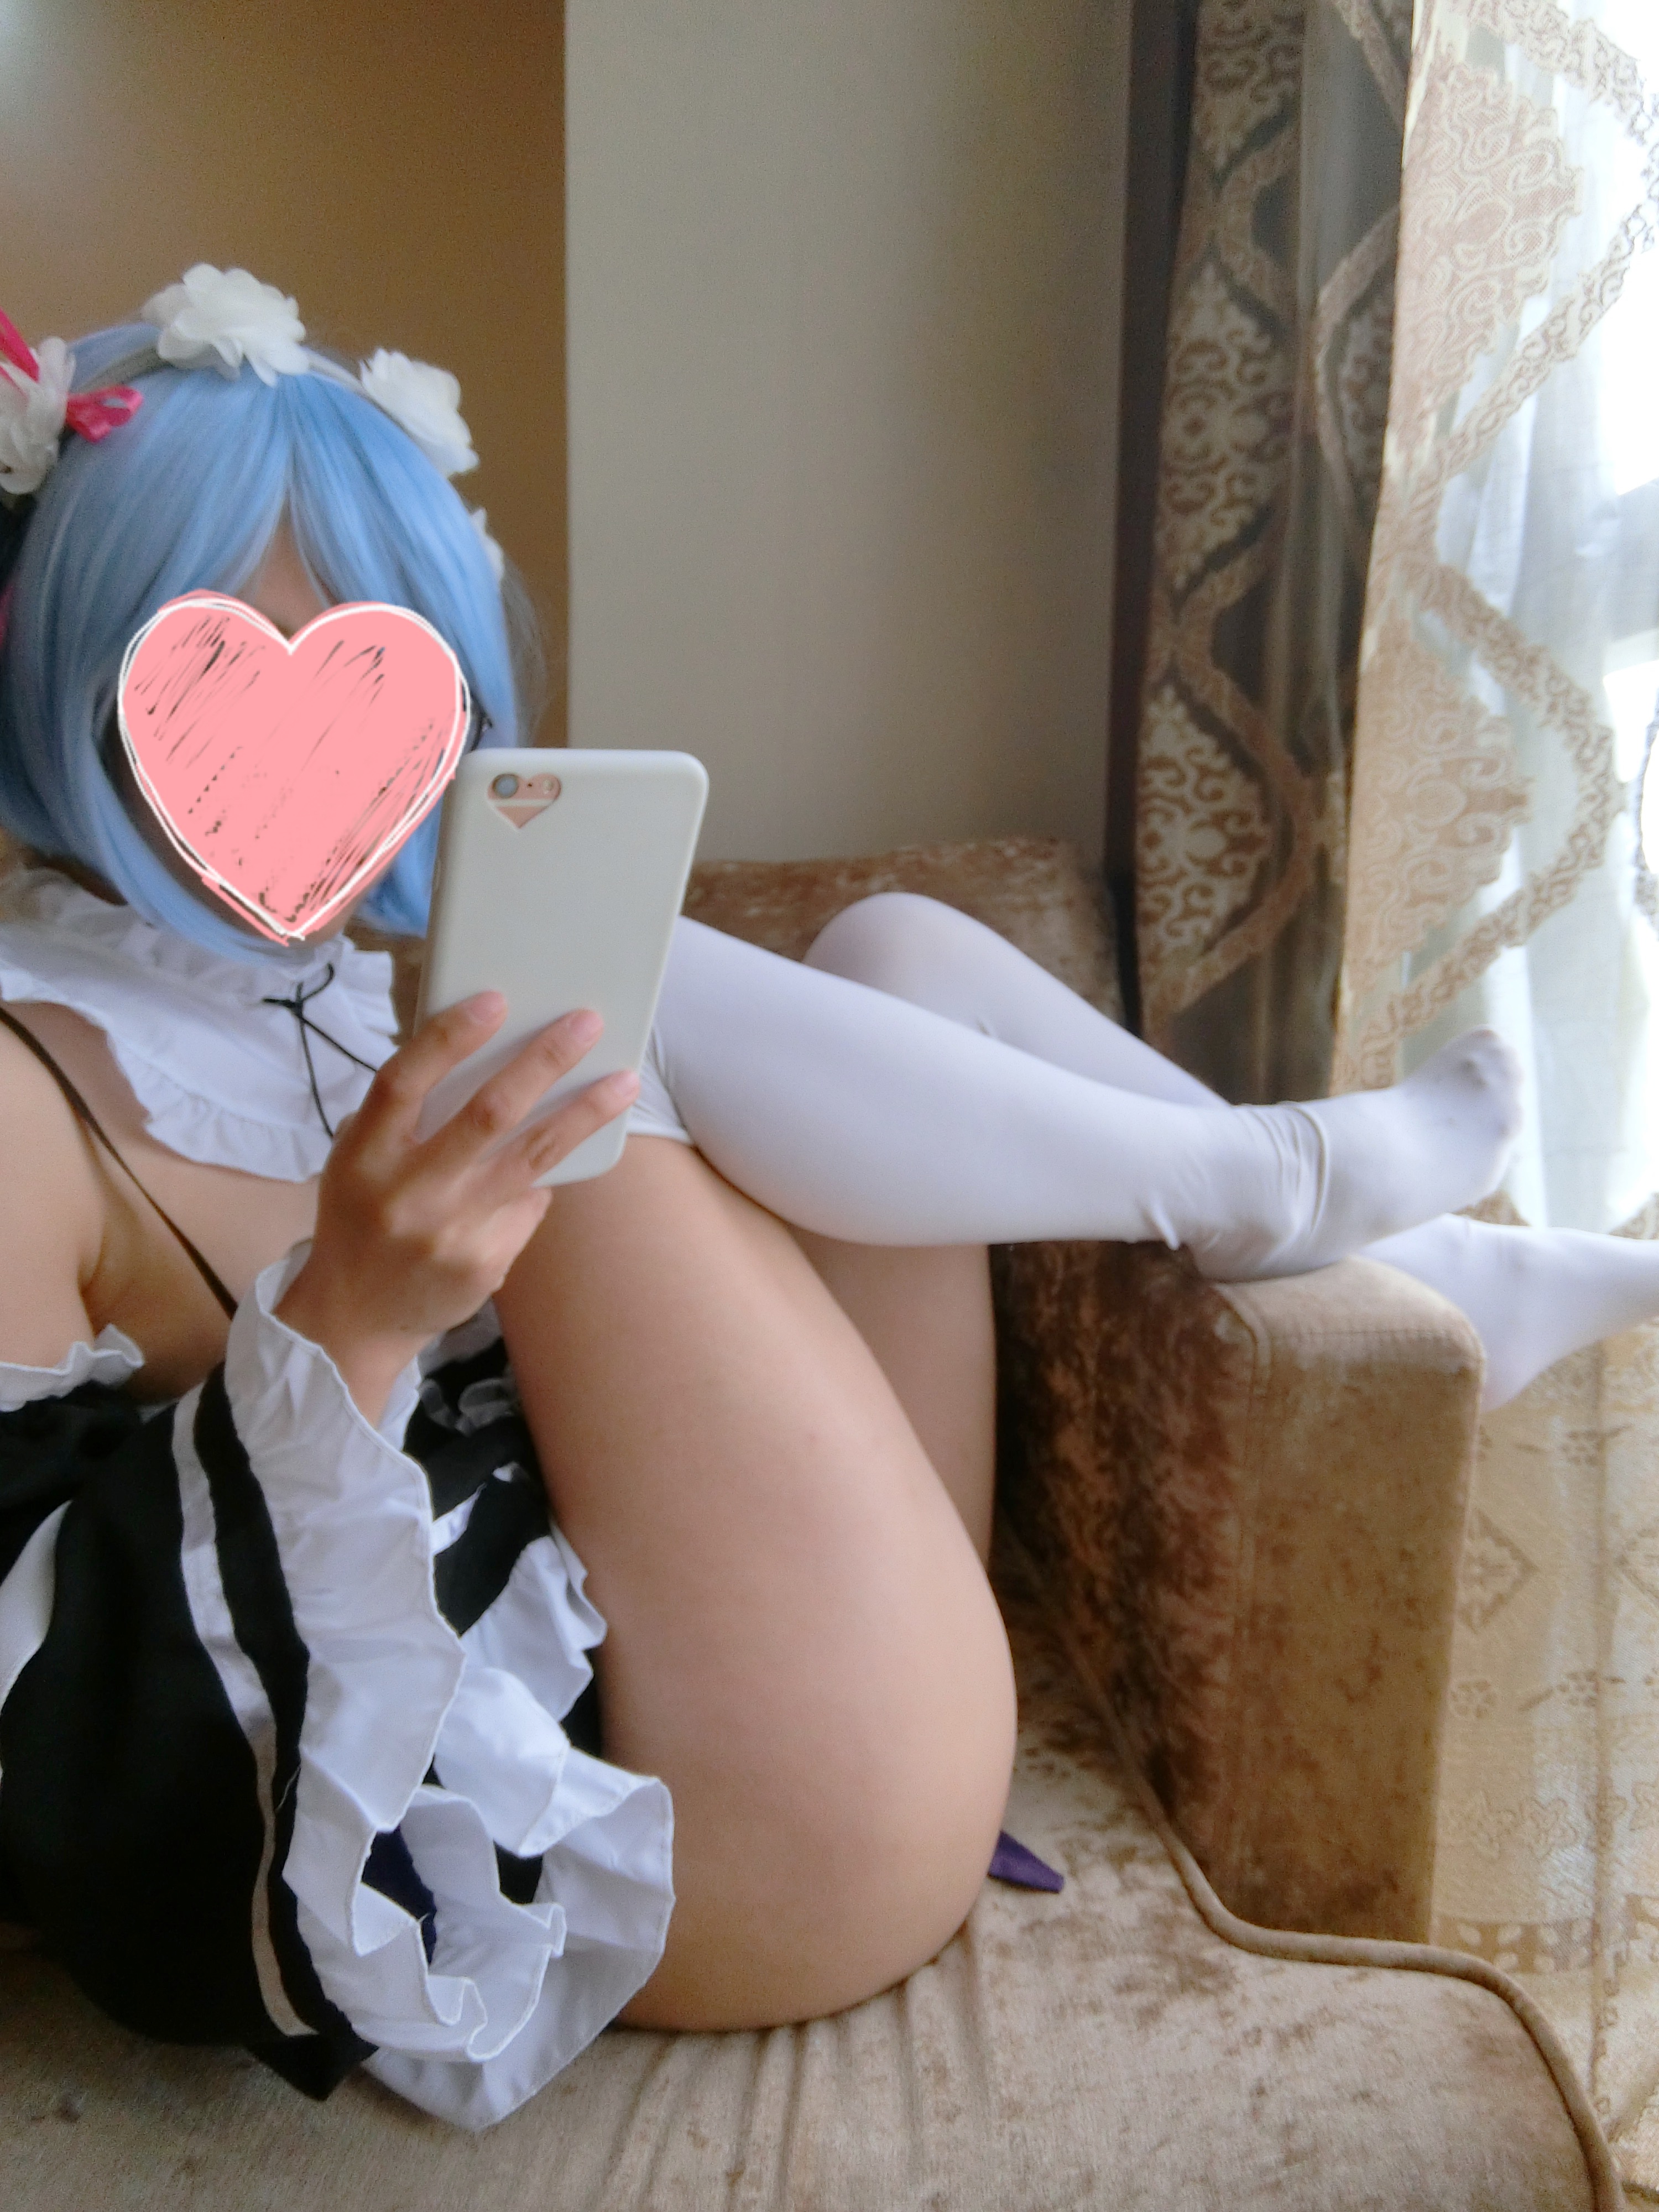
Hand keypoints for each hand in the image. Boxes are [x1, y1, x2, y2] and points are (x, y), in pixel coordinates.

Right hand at [275, 992, 637, 1421]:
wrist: (352, 1320)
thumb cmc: (361, 1217)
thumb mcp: (359, 1160)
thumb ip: (406, 1117)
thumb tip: (490, 1059)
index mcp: (365, 1154)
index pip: (404, 1082)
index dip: (449, 1038)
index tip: (497, 1001)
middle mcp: (407, 1192)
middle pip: (488, 1114)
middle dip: (544, 1062)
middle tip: (586, 1024)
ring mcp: (450, 1231)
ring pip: (532, 1159)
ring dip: (584, 1114)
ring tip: (624, 1082)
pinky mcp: (485, 1263)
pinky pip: (529, 1204)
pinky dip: (537, 1184)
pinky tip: (538, 1177)